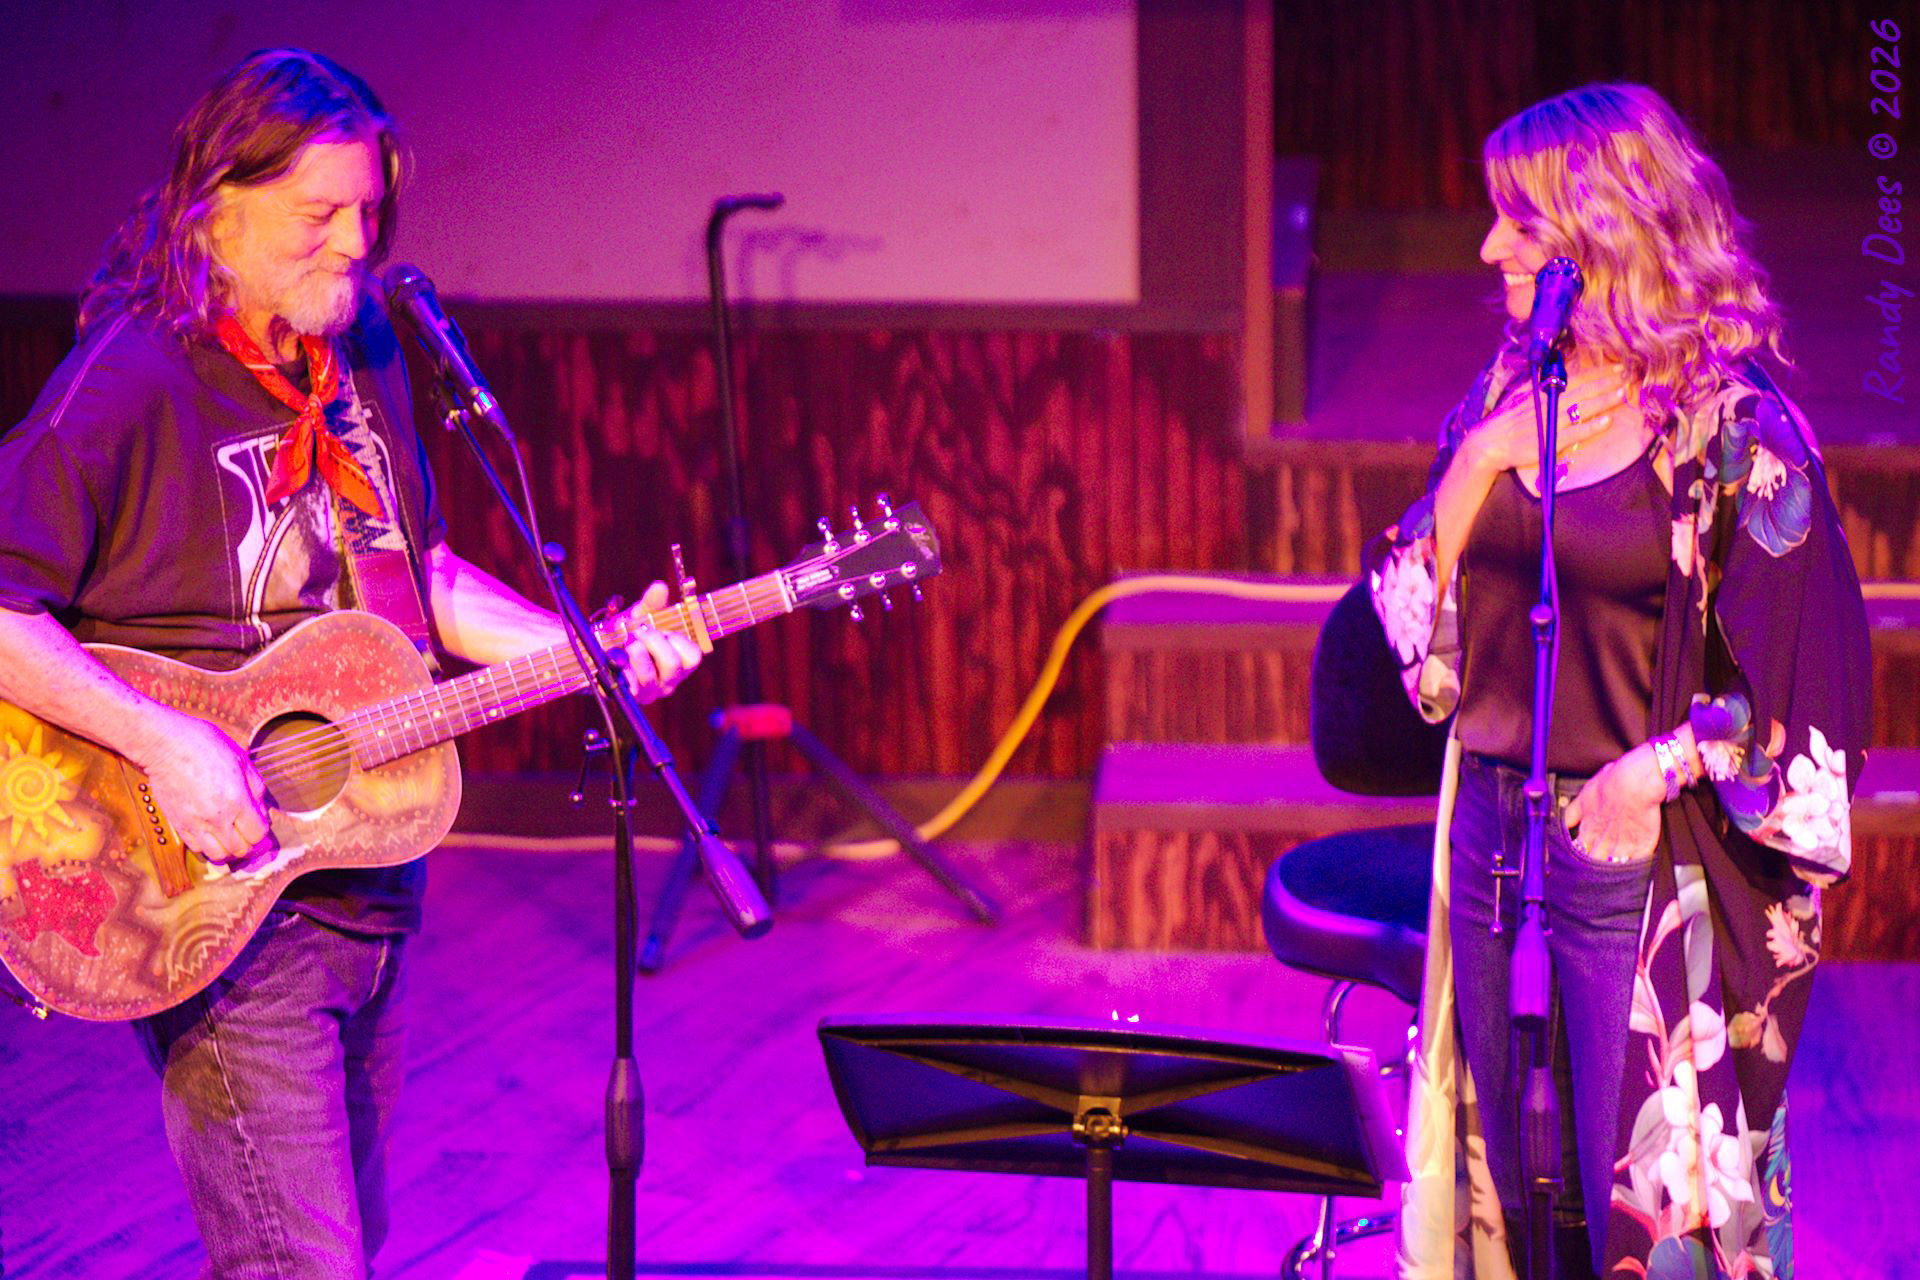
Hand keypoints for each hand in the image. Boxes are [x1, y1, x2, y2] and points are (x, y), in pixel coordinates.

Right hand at [135, 709, 271, 864]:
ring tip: (231, 836)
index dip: (262, 831)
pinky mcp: (178, 824)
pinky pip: (197, 848)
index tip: (260, 822)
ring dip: (229, 849)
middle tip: (248, 832)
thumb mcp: (241, 760)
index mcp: (236, 800)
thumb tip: (261, 809)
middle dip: (249, 843)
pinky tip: (212, 832)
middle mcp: (216, 817)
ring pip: (218, 855)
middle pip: (240, 849)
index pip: (257, 834)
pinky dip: (208, 846)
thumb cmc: (205, 746)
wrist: (166, 746)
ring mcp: (195, 823)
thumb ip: (255, 787)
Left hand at [613, 581, 703, 702]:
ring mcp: (648, 691)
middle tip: (638, 631)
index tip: (662, 629)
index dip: (678, 639)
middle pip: (672, 665)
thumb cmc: (625, 636)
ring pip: (649, 676)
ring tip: (627, 643)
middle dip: (654, 641)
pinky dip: (622, 670)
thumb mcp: (639, 618)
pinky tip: (617, 658)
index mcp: (678, 662)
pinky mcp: (627, 696)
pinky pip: (628, 687)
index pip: (693, 657)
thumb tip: (659, 586)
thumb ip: (651, 604)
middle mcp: (667, 680)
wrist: (596, 654)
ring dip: (636, 653)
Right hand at [1462, 363, 1633, 477]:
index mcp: (1542, 392)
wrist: (1489, 442)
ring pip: (1581, 408)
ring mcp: (1549, 422)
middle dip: (1605, 382)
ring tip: (1621, 394)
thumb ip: (1539, 386)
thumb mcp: (1521, 396)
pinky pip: (1574, 433)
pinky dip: (1591, 427)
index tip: (1615, 368)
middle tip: (1626, 376)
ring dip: (1603, 401)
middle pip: (1582, 390)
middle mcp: (1547, 403)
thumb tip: (1556, 376)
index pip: (1574, 378)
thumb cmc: (1506, 421)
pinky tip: (1606, 421)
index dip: (1597, 373)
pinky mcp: (1548, 441)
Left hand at [1562, 742, 1664, 864]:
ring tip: (1609, 877)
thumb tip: (1563, 822)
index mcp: (1589, 829)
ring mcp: (1623, 845)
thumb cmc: (1612, 782)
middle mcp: (1604, 840)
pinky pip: (1636, 866)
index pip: (1579, 852)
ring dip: (1610, 873)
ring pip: (1613, 867)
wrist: (1637, 780)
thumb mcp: (1585, 795)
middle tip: (1591, 873)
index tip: (1576, 861)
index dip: (1577, 858)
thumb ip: (1573, 812)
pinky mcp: (1643, 846)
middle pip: (1594, 863)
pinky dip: (1633, 871)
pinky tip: (1631, 874)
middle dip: (1592, 869)